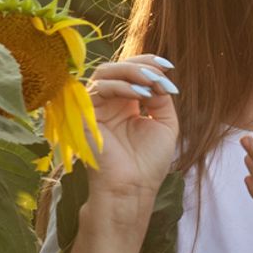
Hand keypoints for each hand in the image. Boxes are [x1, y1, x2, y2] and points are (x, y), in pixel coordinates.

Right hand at [84, 54, 178, 196]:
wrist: (132, 188)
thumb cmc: (149, 162)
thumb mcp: (165, 123)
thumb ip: (161, 97)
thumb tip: (159, 78)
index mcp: (126, 105)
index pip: (131, 73)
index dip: (148, 64)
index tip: (168, 66)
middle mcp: (109, 104)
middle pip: (117, 68)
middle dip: (141, 66)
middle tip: (160, 73)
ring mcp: (95, 108)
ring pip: (105, 73)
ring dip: (132, 73)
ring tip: (152, 83)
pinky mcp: (83, 115)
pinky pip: (98, 88)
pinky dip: (121, 86)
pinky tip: (141, 94)